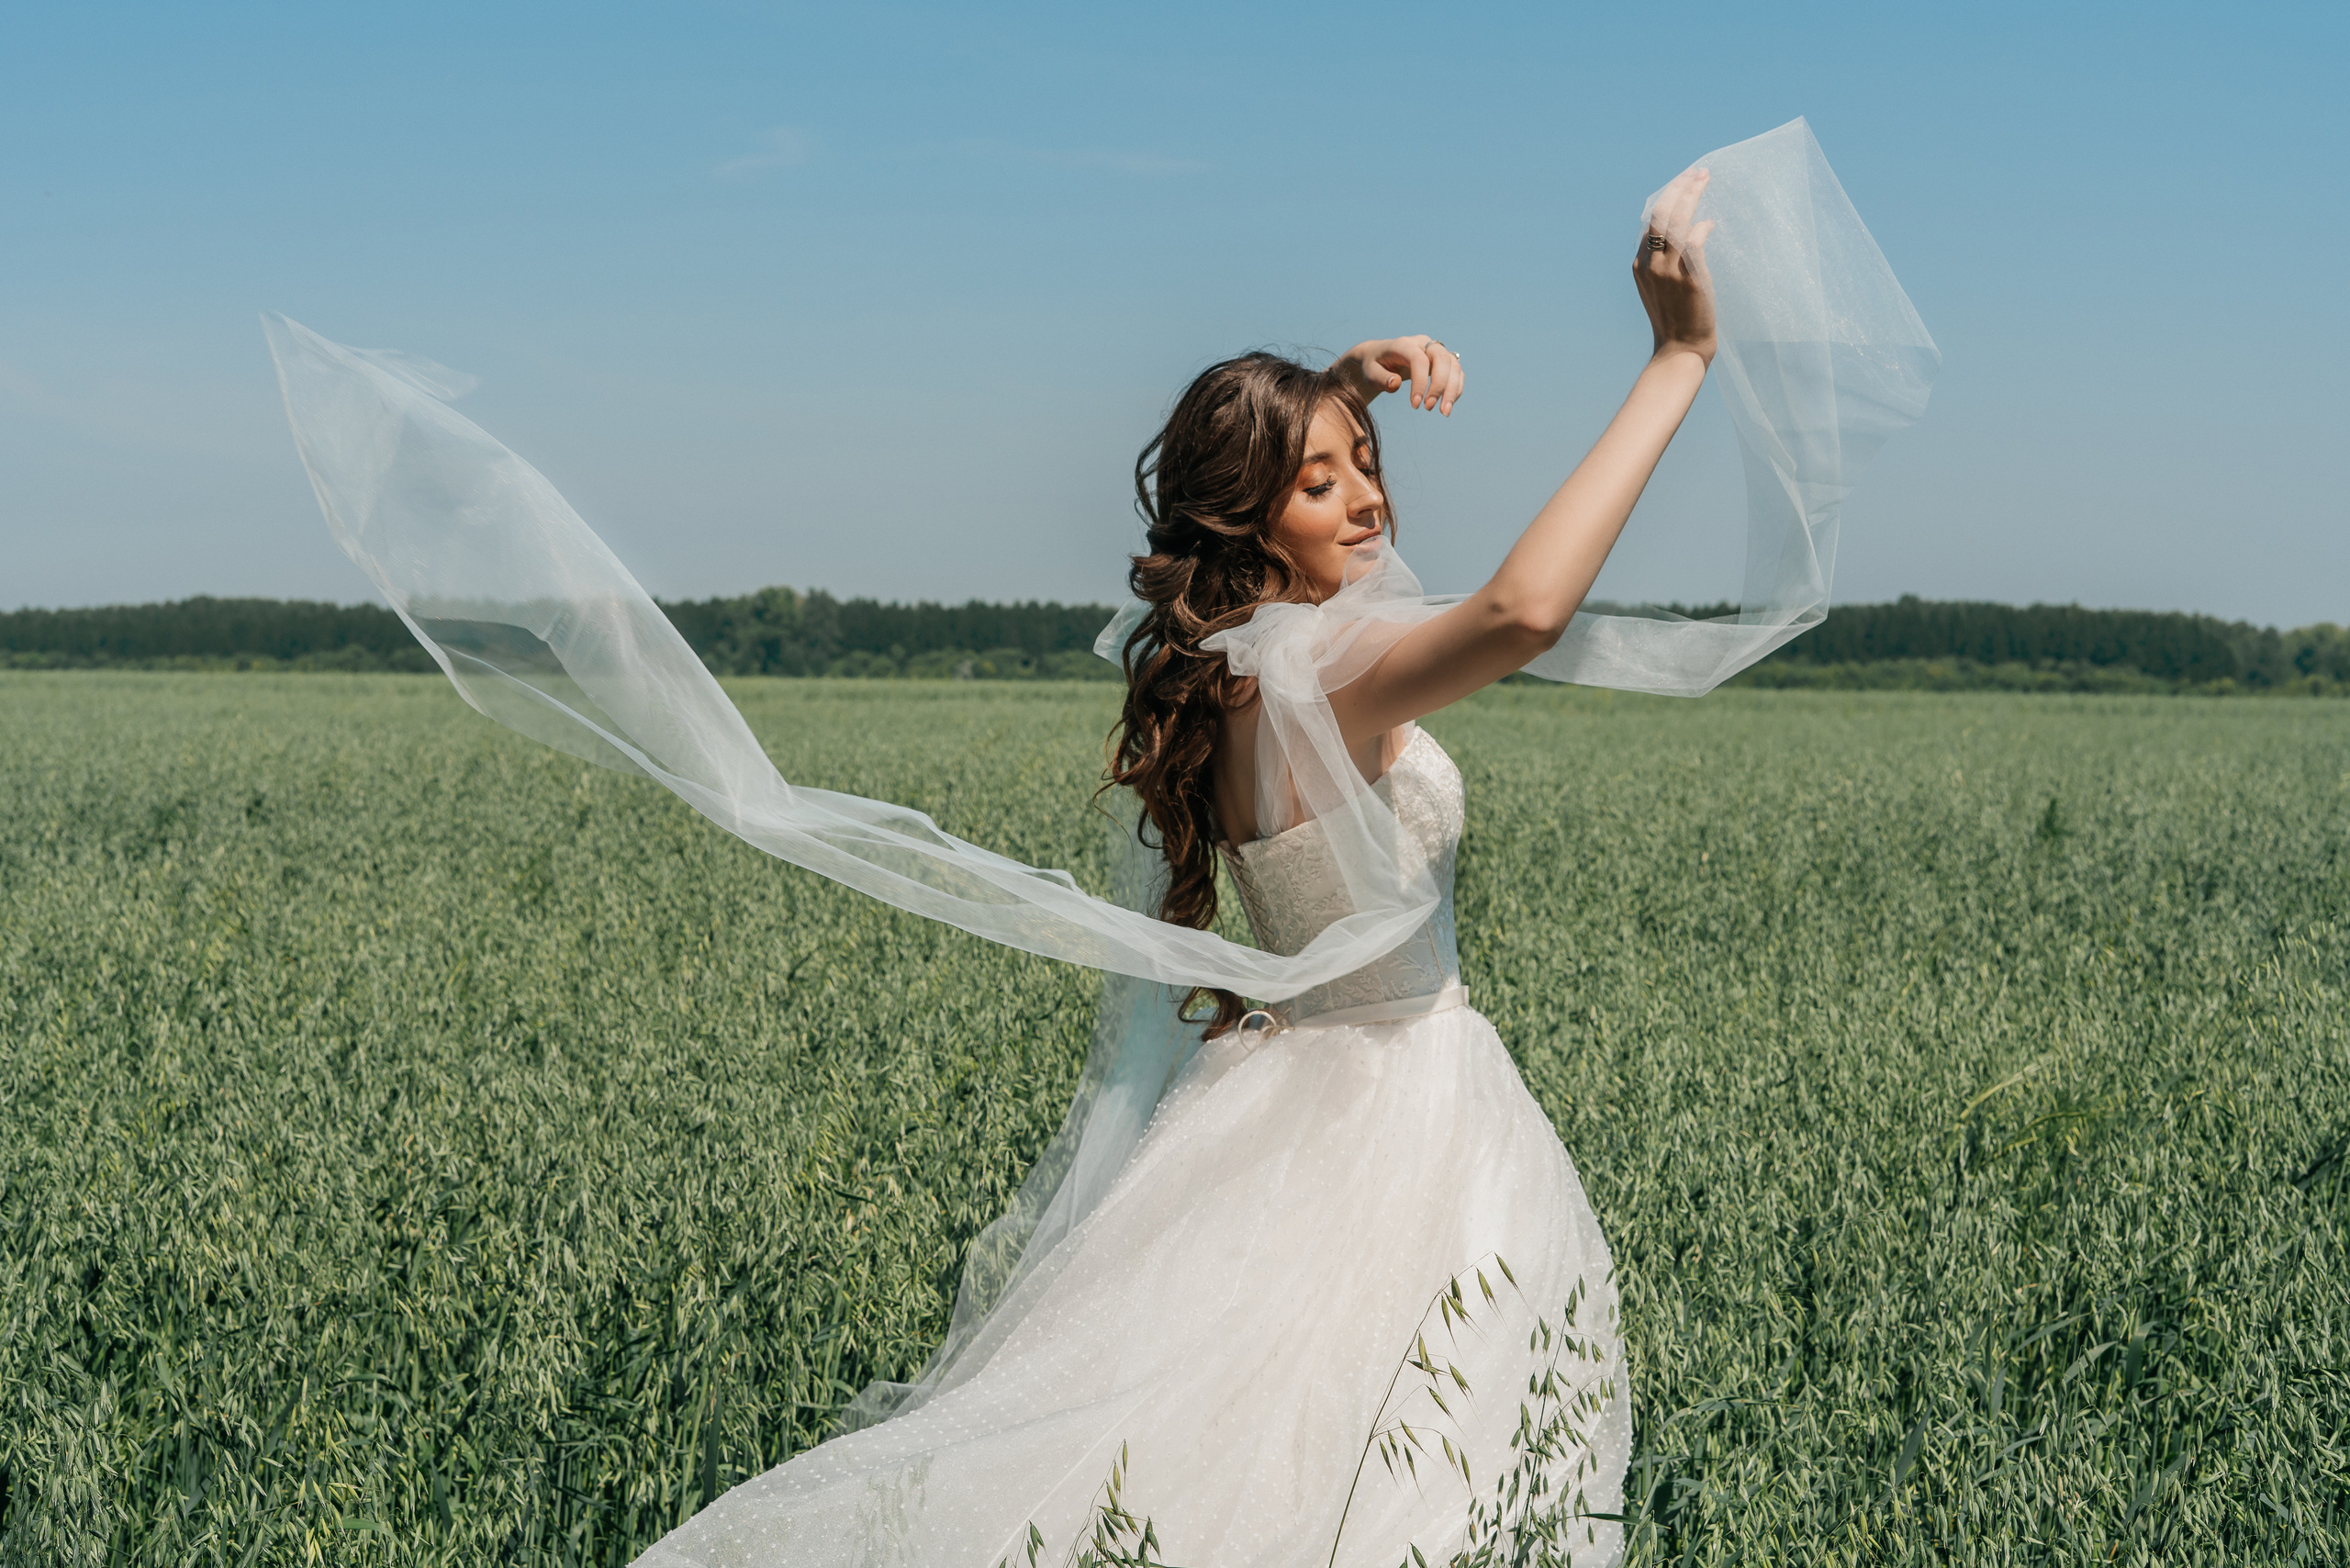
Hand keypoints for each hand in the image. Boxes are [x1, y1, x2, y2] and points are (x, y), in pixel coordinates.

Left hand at [1331, 335, 1464, 415]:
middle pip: (1442, 359)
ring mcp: (1435, 350)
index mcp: (1404, 344)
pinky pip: (1456, 373)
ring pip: (1453, 366)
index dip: (1420, 382)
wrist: (1380, 357)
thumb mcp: (1369, 372)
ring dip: (1452, 390)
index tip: (1416, 405)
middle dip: (1440, 385)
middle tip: (1428, 408)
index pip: (1419, 360)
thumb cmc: (1373, 366)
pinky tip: (1446, 405)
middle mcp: (1423, 344)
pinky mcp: (1443, 361)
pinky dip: (1455, 389)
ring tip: (1444, 413)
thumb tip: (1395, 384)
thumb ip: (1380, 378)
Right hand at [1634, 167, 1716, 364]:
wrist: (1680, 349)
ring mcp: (1668, 271)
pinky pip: (1693, 241)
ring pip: (1675, 221)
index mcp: (1639, 266)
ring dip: (1690, 195)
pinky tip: (1709, 223)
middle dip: (1678, 188)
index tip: (1683, 186)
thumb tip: (1696, 231)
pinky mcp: (1689, 277)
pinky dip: (1701, 228)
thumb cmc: (1676, 321)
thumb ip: (1669, 262)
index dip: (1667, 201)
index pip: (1651, 225)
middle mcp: (1650, 264)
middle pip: (1660, 215)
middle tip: (1696, 172)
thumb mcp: (1663, 288)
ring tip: (1703, 178)